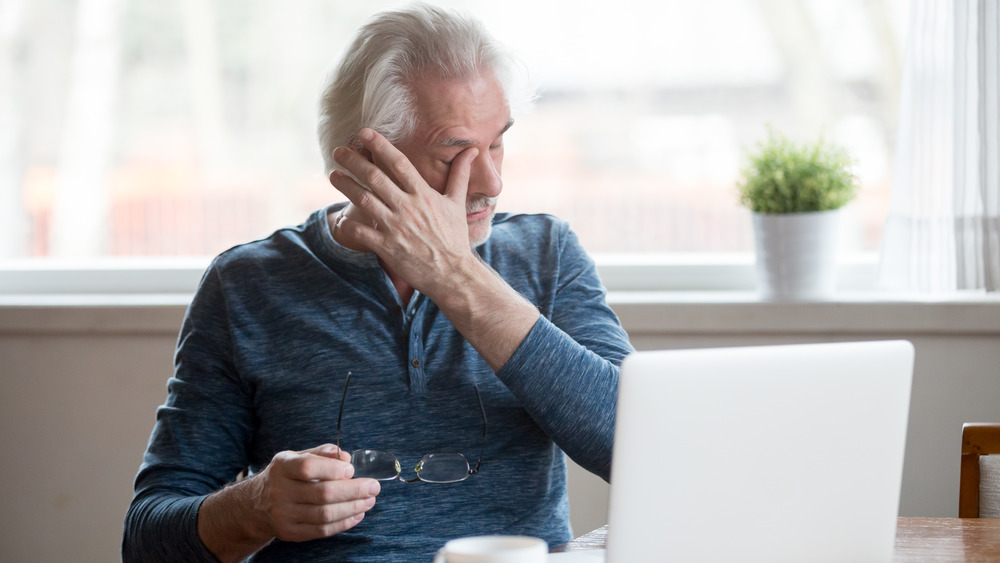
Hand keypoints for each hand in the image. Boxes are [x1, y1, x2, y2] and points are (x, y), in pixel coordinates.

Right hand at [251, 444, 379, 542]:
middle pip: (322, 493)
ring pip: (324, 515)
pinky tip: (357, 514)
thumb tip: (345, 456)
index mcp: (282, 467)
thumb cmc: (286, 476)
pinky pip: (322, 531)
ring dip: (353, 508)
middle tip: (373, 487)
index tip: (351, 470)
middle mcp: (280, 491)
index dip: (333, 469)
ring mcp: (284, 514)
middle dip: (353, 490)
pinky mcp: (290, 532)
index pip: (308, 467)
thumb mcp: (297, 457)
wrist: (256, 505)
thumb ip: (322, 453)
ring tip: (369, 500)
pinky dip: (344, 523)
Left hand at [328, 128, 480, 296]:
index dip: (380, 145)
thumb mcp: (457, 203)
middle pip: (374, 177)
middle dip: (353, 161)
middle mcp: (407, 207)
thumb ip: (460, 175)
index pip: (398, 163)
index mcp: (423, 194)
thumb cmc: (454, 238)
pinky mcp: (386, 246)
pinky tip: (340, 216)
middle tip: (338, 150)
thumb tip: (472, 151)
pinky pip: (360, 231)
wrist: (452, 273)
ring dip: (345, 185)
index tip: (364, 133)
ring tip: (333, 174)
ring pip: (363, 199)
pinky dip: (348, 223)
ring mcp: (395, 227)